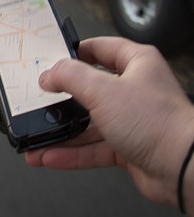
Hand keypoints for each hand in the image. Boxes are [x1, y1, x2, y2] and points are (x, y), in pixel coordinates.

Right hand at [25, 37, 193, 212]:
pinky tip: (51, 155)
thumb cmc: (159, 123)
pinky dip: (71, 152)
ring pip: (88, 123)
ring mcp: (132, 120)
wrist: (183, 169)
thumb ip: (70, 77)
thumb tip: (50, 73)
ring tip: (38, 135)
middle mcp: (135, 90)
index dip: (75, 52)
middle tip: (40, 98)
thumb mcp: (103, 89)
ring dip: (61, 131)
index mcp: (137, 64)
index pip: (101, 48)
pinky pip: (93, 148)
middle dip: (62, 98)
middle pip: (90, 88)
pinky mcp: (129, 147)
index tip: (53, 58)